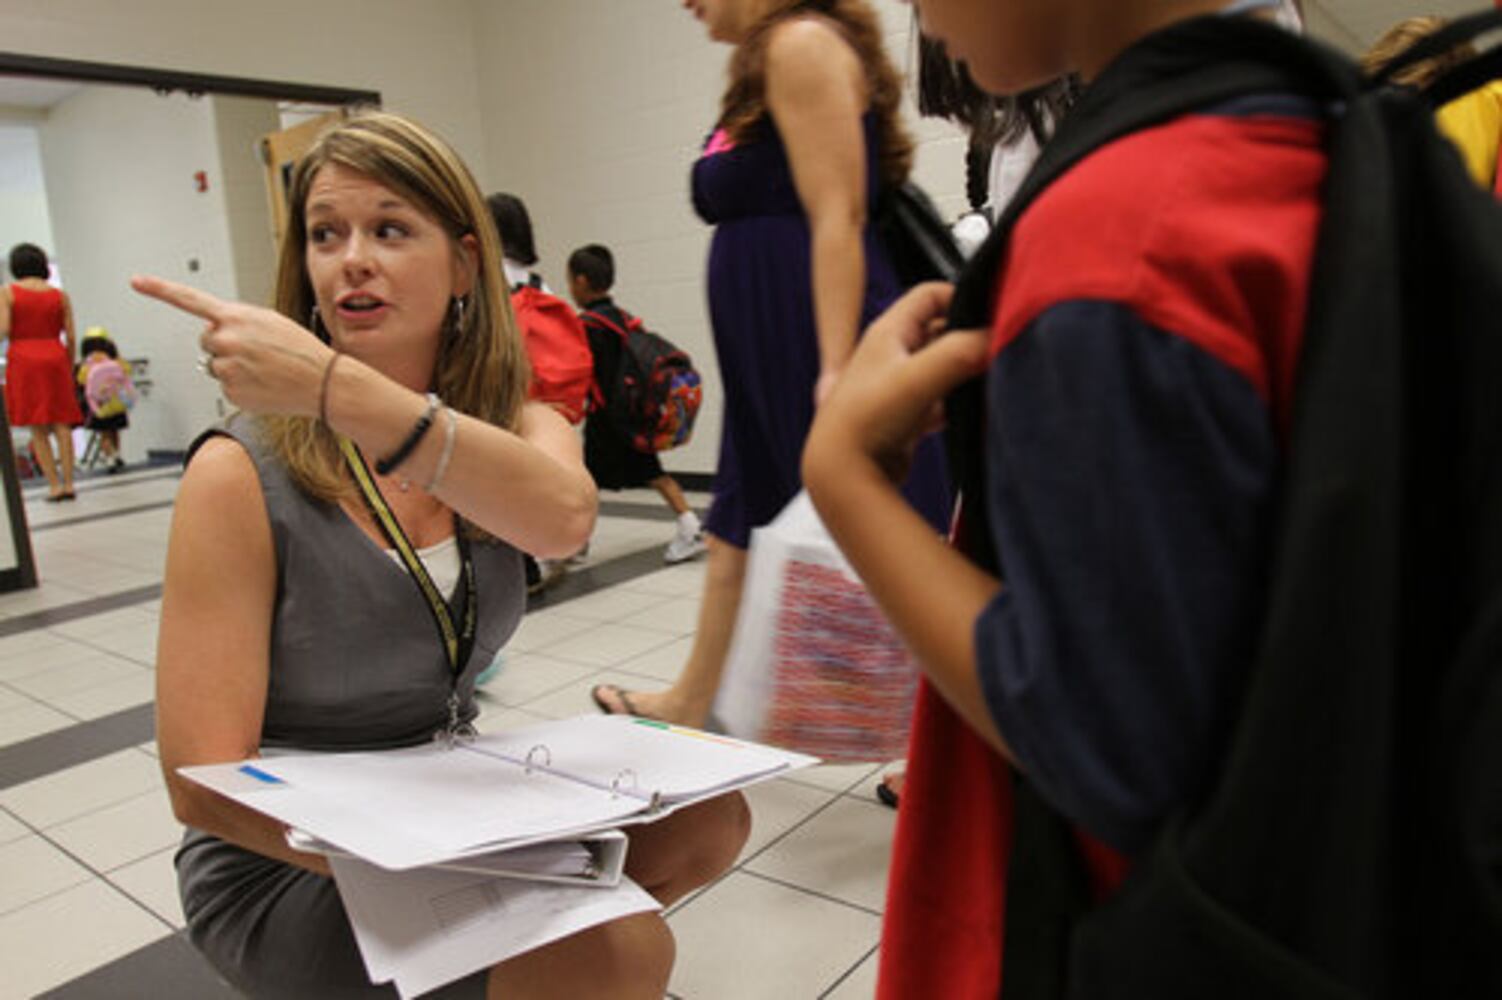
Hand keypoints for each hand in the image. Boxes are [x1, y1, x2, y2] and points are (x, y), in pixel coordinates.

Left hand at [132, 275, 332, 417]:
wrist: (323, 382)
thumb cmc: (301, 350)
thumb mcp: (270, 321)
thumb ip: (237, 321)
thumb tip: (212, 334)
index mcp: (235, 317)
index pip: (189, 299)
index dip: (160, 289)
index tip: (136, 281)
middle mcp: (225, 340)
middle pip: (206, 341)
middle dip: (224, 344)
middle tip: (255, 351)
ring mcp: (226, 368)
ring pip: (215, 366)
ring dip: (234, 367)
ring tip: (264, 369)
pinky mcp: (231, 392)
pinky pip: (226, 387)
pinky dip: (242, 386)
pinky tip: (264, 384)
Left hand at [806, 282, 988, 483]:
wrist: (841, 473)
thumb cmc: (863, 422)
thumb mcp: (918, 377)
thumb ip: (961, 352)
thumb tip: (999, 337)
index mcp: (889, 332)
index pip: (930, 295)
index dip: (961, 297)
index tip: (990, 316)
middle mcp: (892, 356)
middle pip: (941, 332)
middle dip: (969, 341)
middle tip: (994, 353)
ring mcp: (898, 387)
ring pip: (943, 369)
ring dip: (965, 376)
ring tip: (986, 384)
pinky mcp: (905, 418)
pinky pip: (940, 403)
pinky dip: (957, 407)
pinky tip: (970, 417)